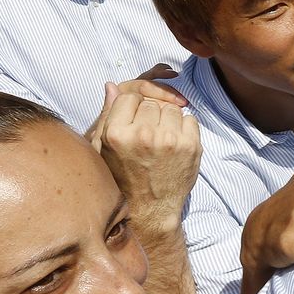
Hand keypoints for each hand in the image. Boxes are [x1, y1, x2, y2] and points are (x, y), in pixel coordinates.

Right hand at [95, 82, 201, 221]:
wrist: (149, 209)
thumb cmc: (122, 177)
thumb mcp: (102, 149)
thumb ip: (106, 115)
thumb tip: (111, 85)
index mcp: (116, 134)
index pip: (129, 96)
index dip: (131, 108)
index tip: (132, 122)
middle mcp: (143, 135)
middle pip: (151, 102)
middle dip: (149, 114)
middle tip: (146, 135)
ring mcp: (169, 140)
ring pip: (171, 108)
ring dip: (167, 120)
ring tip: (160, 140)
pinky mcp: (191, 146)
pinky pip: (190, 118)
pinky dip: (183, 128)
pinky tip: (173, 144)